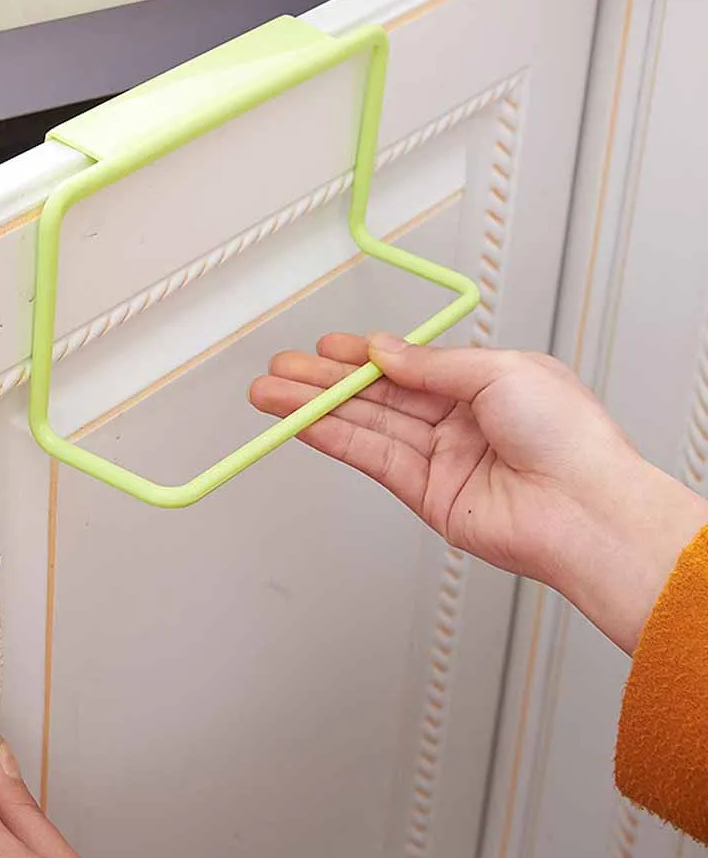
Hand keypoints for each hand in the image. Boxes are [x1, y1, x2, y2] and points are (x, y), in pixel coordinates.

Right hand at [249, 333, 707, 652]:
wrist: (586, 509)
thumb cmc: (569, 437)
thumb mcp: (500, 370)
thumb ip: (431, 364)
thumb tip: (384, 351)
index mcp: (481, 385)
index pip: (406, 365)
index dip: (361, 355)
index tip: (324, 347)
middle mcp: (456, 421)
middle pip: (376, 395)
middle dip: (323, 381)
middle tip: (279, 370)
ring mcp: (438, 459)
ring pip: (364, 425)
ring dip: (314, 409)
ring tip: (271, 395)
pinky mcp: (424, 495)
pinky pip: (370, 457)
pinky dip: (334, 438)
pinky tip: (303, 422)